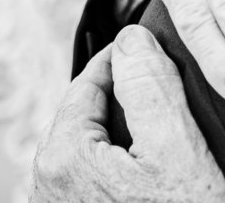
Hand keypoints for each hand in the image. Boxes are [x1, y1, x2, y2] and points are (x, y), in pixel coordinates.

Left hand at [31, 26, 224, 202]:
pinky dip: (127, 160)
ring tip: (170, 125)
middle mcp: (47, 184)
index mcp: (62, 156)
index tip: (160, 44)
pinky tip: (160, 168)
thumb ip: (151, 87)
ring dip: (130, 128)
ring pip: (96, 143)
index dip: (130, 56)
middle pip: (90, 111)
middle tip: (172, 82)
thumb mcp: (177, 150)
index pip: (90, 78)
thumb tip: (133, 41)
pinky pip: (100, 173)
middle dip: (129, 93)